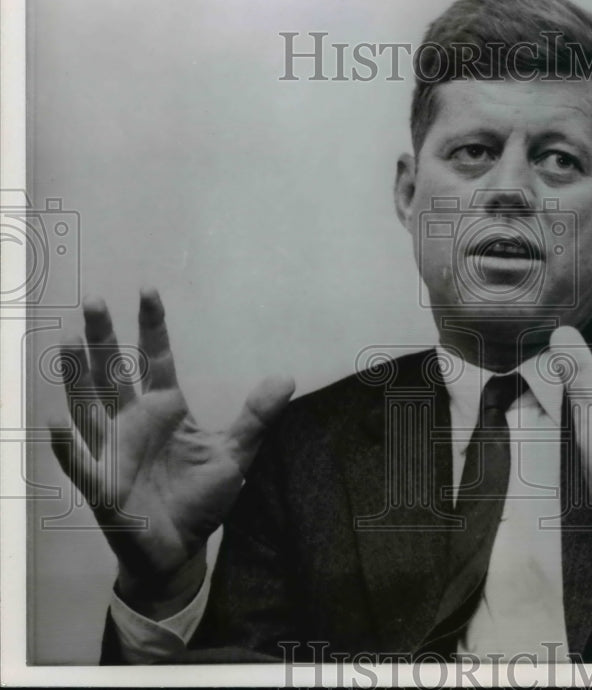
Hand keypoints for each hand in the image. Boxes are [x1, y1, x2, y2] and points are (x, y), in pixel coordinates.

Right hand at [48, 288, 294, 616]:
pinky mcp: (102, 485)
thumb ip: (256, 417)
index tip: (148, 289)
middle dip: (103, 338)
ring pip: (89, 405)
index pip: (156, 358)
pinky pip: (80, 461)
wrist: (181, 548)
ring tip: (67, 340)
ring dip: (76, 375)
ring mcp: (113, 450)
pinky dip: (69, 443)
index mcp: (166, 409)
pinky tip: (58, 420)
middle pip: (114, 371)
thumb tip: (287, 379)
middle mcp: (133, 422)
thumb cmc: (201, 498)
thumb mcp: (236, 454)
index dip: (152, 326)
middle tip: (93, 300)